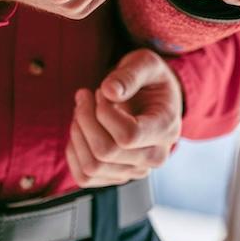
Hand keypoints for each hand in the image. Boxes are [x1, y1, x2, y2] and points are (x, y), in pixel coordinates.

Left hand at [66, 49, 182, 187]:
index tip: (100, 93)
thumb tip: (109, 91)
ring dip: (77, 135)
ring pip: (91, 167)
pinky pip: (84, 176)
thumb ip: (129, 74)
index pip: (128, 136)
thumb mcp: (145, 64)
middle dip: (85, 119)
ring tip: (82, 111)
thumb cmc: (150, 80)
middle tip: (85, 96)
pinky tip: (81, 130)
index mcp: (165, 129)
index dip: (103, 113)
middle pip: (105, 152)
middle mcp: (154, 156)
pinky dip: (74, 152)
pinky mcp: (117, 177)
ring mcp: (135, 171)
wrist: (155, 99)